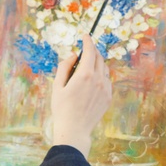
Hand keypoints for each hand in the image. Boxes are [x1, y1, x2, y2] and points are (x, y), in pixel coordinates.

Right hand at [50, 34, 111, 155]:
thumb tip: (73, 55)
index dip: (87, 41)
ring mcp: (105, 89)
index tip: (85, 36)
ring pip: (104, 69)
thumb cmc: (62, 108)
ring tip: (87, 68)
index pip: (89, 51)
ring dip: (97, 64)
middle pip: (99, 58)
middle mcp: (98, 79)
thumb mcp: (57, 86)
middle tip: (85, 51)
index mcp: (85, 74)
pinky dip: (101, 76)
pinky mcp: (108, 97)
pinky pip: (107, 81)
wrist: (74, 129)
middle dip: (92, 51)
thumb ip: (65, 67)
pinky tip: (91, 83)